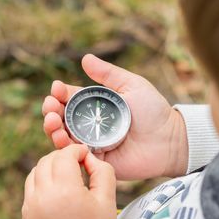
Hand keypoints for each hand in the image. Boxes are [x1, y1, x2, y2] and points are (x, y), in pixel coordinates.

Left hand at [21, 144, 116, 218]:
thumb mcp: (107, 201)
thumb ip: (103, 172)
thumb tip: (90, 159)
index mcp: (64, 190)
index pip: (64, 155)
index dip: (76, 150)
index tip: (85, 153)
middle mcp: (42, 195)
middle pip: (46, 161)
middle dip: (61, 156)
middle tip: (76, 162)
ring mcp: (30, 206)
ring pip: (34, 173)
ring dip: (48, 168)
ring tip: (65, 175)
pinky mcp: (26, 216)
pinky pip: (30, 190)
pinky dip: (40, 183)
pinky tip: (55, 191)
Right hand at [42, 54, 187, 179]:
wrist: (169, 140)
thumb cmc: (154, 111)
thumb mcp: (132, 86)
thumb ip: (109, 74)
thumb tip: (85, 58)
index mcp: (96, 106)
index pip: (70, 99)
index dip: (59, 94)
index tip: (56, 89)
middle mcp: (90, 125)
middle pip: (62, 118)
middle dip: (51, 111)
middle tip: (50, 107)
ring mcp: (92, 144)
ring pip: (64, 137)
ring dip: (52, 129)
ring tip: (52, 122)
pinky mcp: (96, 161)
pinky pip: (76, 156)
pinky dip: (65, 149)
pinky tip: (62, 139)